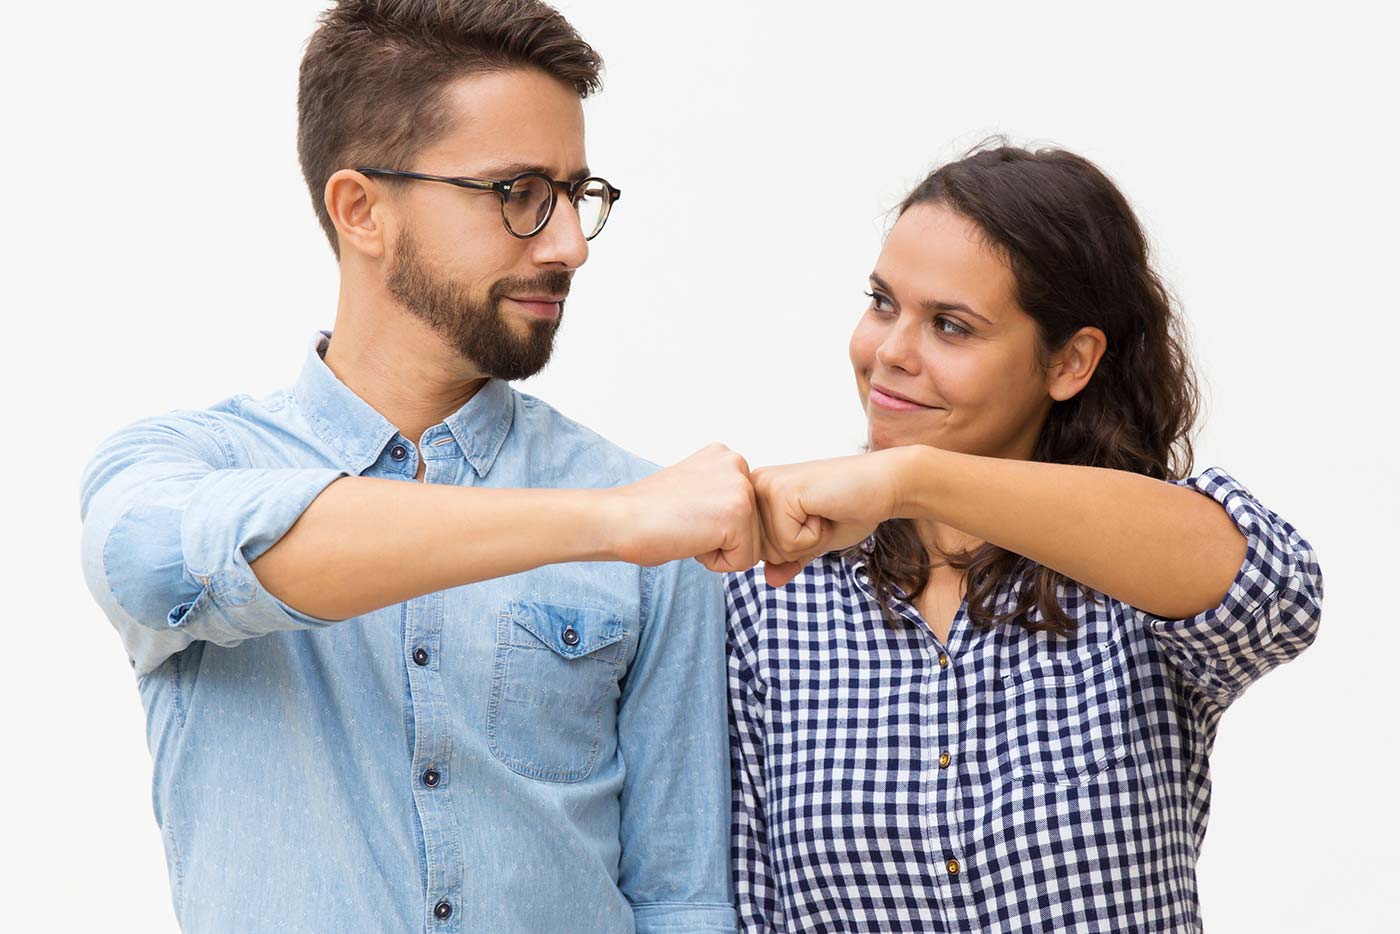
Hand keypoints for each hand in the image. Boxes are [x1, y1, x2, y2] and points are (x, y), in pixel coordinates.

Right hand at [605, 443, 760, 572]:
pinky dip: (714, 562)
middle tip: (684, 521)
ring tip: (687, 529)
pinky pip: (743, 561)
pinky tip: (689, 539)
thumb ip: (719, 494)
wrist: (620, 519)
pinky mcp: (737, 515)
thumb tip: (739, 518)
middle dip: (721, 537)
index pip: (744, 510)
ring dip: (717, 549)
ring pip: (751, 546)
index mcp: (725, 456)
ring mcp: (740, 488)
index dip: (713, 523)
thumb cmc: (646, 513)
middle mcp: (737, 463)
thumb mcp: (694, 488)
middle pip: (753, 527)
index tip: (684, 511)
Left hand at [752, 451, 904, 586]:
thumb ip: (789, 560)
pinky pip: (789, 543)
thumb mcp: (813, 541)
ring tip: (824, 512)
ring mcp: (766, 486)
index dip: (795, 547)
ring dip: (809, 541)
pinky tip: (825, 510)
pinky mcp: (781, 492)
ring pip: (775, 551)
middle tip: (822, 516)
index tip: (815, 520)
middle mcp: (755, 485)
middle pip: (764, 553)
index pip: (759, 551)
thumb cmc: (850, 508)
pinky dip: (815, 536)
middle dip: (800, 546)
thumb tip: (770, 580)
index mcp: (758, 494)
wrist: (883, 485)